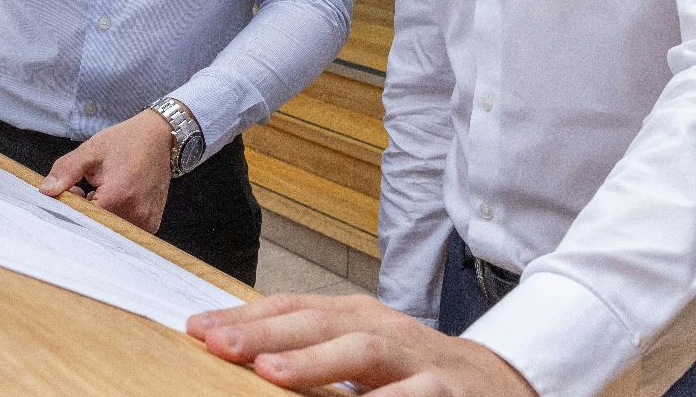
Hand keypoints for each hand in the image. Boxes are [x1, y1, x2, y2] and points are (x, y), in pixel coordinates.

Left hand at [41, 109, 173, 232]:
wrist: (160, 138)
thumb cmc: (126, 142)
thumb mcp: (92, 150)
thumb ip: (66, 171)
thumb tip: (46, 191)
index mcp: (118, 196)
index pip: (82, 217)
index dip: (74, 205)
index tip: (75, 189)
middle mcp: (135, 214)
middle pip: (96, 226)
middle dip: (87, 210)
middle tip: (90, 188)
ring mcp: (145, 222)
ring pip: (109, 229)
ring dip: (102, 214)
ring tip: (107, 190)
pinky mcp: (151, 225)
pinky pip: (124, 229)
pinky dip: (116, 217)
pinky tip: (120, 198)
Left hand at [188, 294, 538, 395]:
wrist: (499, 384)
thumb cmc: (414, 370)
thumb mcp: (359, 353)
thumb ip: (311, 353)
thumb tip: (245, 357)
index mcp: (354, 317)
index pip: (291, 308)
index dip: (244, 316)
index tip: (196, 328)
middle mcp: (381, 329)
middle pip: (317, 323)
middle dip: (264, 333)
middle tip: (217, 344)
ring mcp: (415, 358)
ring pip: (361, 352)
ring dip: (314, 362)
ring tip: (271, 373)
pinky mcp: (448, 391)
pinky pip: (414, 396)